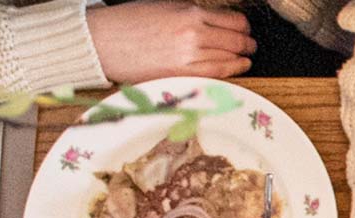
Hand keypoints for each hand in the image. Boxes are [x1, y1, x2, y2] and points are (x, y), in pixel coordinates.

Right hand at [87, 0, 251, 82]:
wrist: (103, 41)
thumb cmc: (128, 22)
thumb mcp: (165, 6)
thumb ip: (191, 13)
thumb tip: (213, 21)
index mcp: (190, 12)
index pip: (232, 20)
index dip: (243, 26)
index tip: (245, 29)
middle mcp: (194, 33)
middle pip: (235, 40)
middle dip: (247, 42)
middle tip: (250, 45)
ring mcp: (189, 56)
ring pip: (229, 57)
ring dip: (242, 57)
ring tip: (247, 58)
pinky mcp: (181, 74)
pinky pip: (216, 73)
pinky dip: (232, 70)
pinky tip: (238, 67)